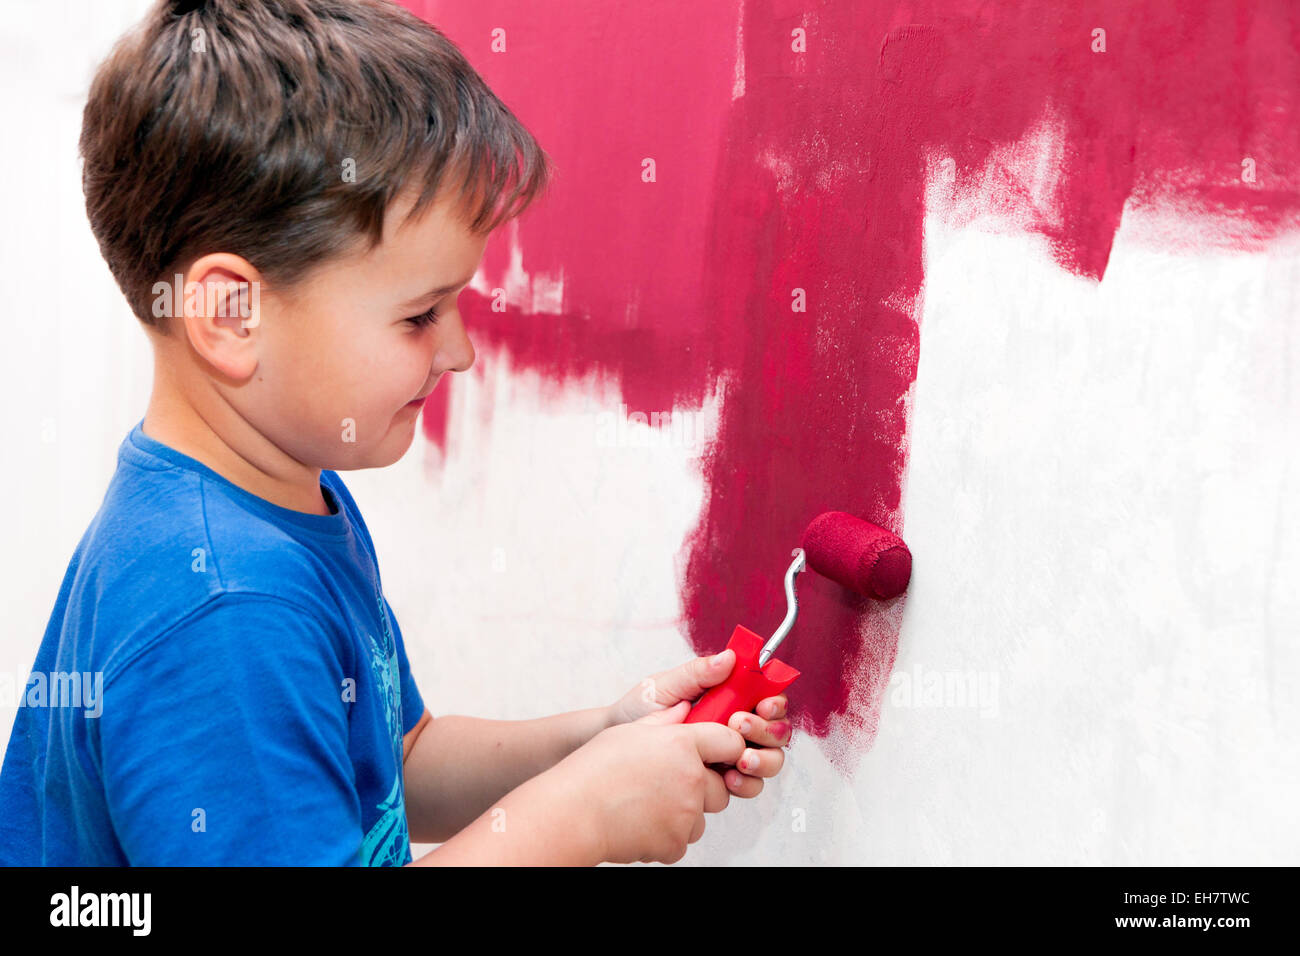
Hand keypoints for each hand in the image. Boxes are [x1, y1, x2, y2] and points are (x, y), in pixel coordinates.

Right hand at [549, 700, 745, 863]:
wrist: (572, 813)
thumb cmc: (593, 770)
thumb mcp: (628, 731)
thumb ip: (664, 721)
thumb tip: (685, 709)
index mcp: (682, 744)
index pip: (728, 742)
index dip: (726, 748)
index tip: (718, 755)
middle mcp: (691, 778)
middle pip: (720, 787)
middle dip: (702, 789)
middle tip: (667, 786)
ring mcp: (686, 813)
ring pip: (701, 817)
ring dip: (682, 815)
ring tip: (645, 805)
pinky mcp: (676, 843)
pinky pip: (681, 840)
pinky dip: (664, 837)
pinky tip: (638, 824)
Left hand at [605, 651, 791, 797]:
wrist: (615, 743)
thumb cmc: (639, 710)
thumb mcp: (665, 685)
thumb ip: (698, 673)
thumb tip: (729, 657)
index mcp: (728, 696)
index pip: (767, 696)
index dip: (774, 701)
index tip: (761, 704)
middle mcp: (735, 725)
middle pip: (777, 730)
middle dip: (766, 731)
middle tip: (739, 727)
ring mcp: (730, 753)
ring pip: (771, 759)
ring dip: (762, 760)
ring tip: (738, 760)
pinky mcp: (721, 778)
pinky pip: (750, 784)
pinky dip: (747, 783)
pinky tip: (727, 779)